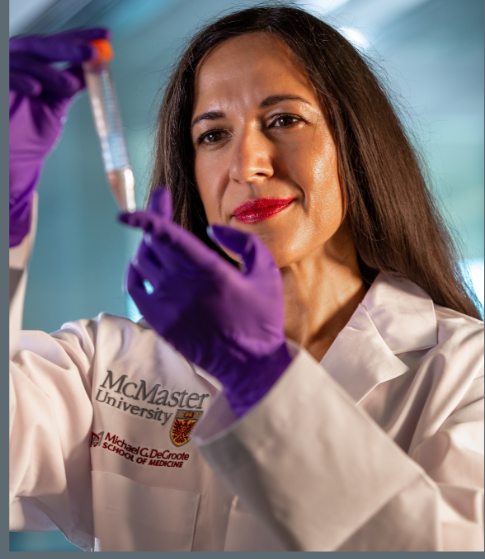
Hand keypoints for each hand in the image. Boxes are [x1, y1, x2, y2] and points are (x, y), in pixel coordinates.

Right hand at [9, 27, 110, 245]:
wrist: (10, 163)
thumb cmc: (28, 134)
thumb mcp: (55, 105)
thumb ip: (70, 84)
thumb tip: (97, 66)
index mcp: (33, 65)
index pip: (57, 43)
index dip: (81, 36)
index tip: (107, 34)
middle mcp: (15, 63)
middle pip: (39, 44)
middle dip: (66, 45)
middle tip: (92, 52)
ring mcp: (2, 72)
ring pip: (23, 58)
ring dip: (48, 69)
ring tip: (68, 85)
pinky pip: (4, 76)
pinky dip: (19, 79)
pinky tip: (36, 89)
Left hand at [119, 187, 291, 416]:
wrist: (249, 363)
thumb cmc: (262, 317)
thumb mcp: (266, 273)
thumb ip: (243, 243)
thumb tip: (212, 230)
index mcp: (209, 271)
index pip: (167, 236)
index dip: (147, 216)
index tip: (135, 207)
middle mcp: (181, 285)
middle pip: (151, 242)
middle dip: (150, 219)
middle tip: (160, 205)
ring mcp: (166, 303)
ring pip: (141, 262)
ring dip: (148, 244)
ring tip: (161, 239)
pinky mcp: (158, 319)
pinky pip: (134, 286)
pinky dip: (135, 270)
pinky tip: (144, 265)